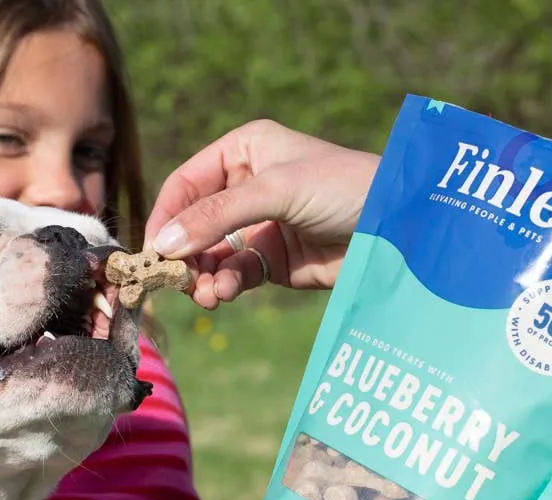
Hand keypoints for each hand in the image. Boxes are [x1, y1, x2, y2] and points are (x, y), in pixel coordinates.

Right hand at [145, 119, 379, 308]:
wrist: (398, 228)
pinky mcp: (272, 262)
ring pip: (210, 255)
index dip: (166, 217)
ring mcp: (258, 226)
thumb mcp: (276, 190)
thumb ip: (218, 216)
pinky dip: (224, 286)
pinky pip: (234, 274)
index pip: (186, 185)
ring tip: (204, 294)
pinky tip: (222, 294)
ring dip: (201, 276)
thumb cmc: (343, 187)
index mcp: (243, 151)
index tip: (153, 252)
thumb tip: (163, 245)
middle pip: (193, 224)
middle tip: (175, 281)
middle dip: (183, 254)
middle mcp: (245, 187)